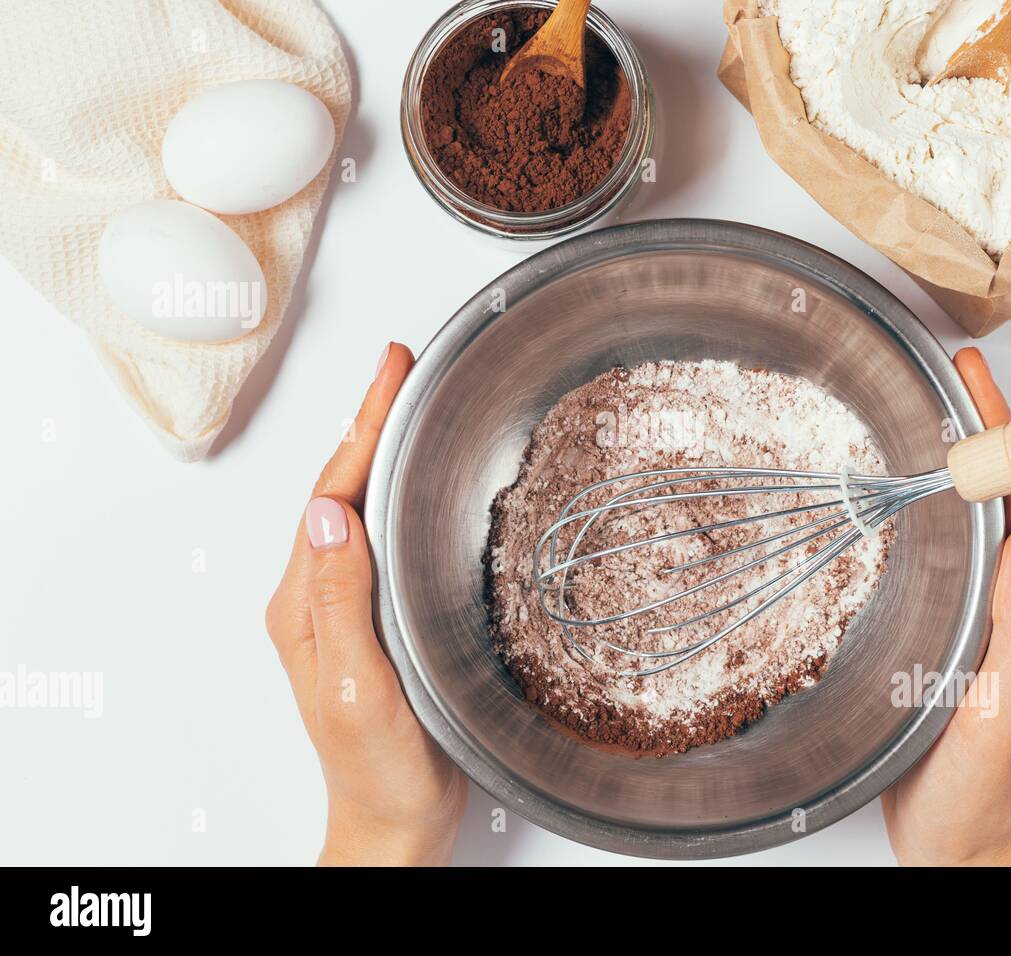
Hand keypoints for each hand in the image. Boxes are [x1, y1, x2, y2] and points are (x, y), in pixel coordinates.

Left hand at [266, 343, 466, 865]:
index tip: (389, 375)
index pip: (332, 494)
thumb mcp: (354, 684)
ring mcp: (346, 608)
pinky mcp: (375, 621)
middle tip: (400, 370)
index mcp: (304, 603)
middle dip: (371, 423)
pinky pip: (384, 541)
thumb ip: (338, 602)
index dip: (362, 428)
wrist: (395, 819)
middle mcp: (318, 598)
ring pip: (363, 510)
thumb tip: (328, 516)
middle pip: (343, 489)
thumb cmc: (377, 767)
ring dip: (384, 453)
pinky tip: (423, 488)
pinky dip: (402, 498)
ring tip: (409, 407)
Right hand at [881, 348, 1010, 865]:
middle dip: (978, 430)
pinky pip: (935, 562)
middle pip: (996, 500)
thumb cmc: (979, 791)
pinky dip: (920, 517)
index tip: (977, 383)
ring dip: (949, 466)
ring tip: (921, 418)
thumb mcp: (1003, 714)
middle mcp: (1002, 605)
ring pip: (963, 526)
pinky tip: (894, 505)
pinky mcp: (935, 636)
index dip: (1005, 437)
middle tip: (949, 378)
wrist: (950, 842)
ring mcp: (969, 619)